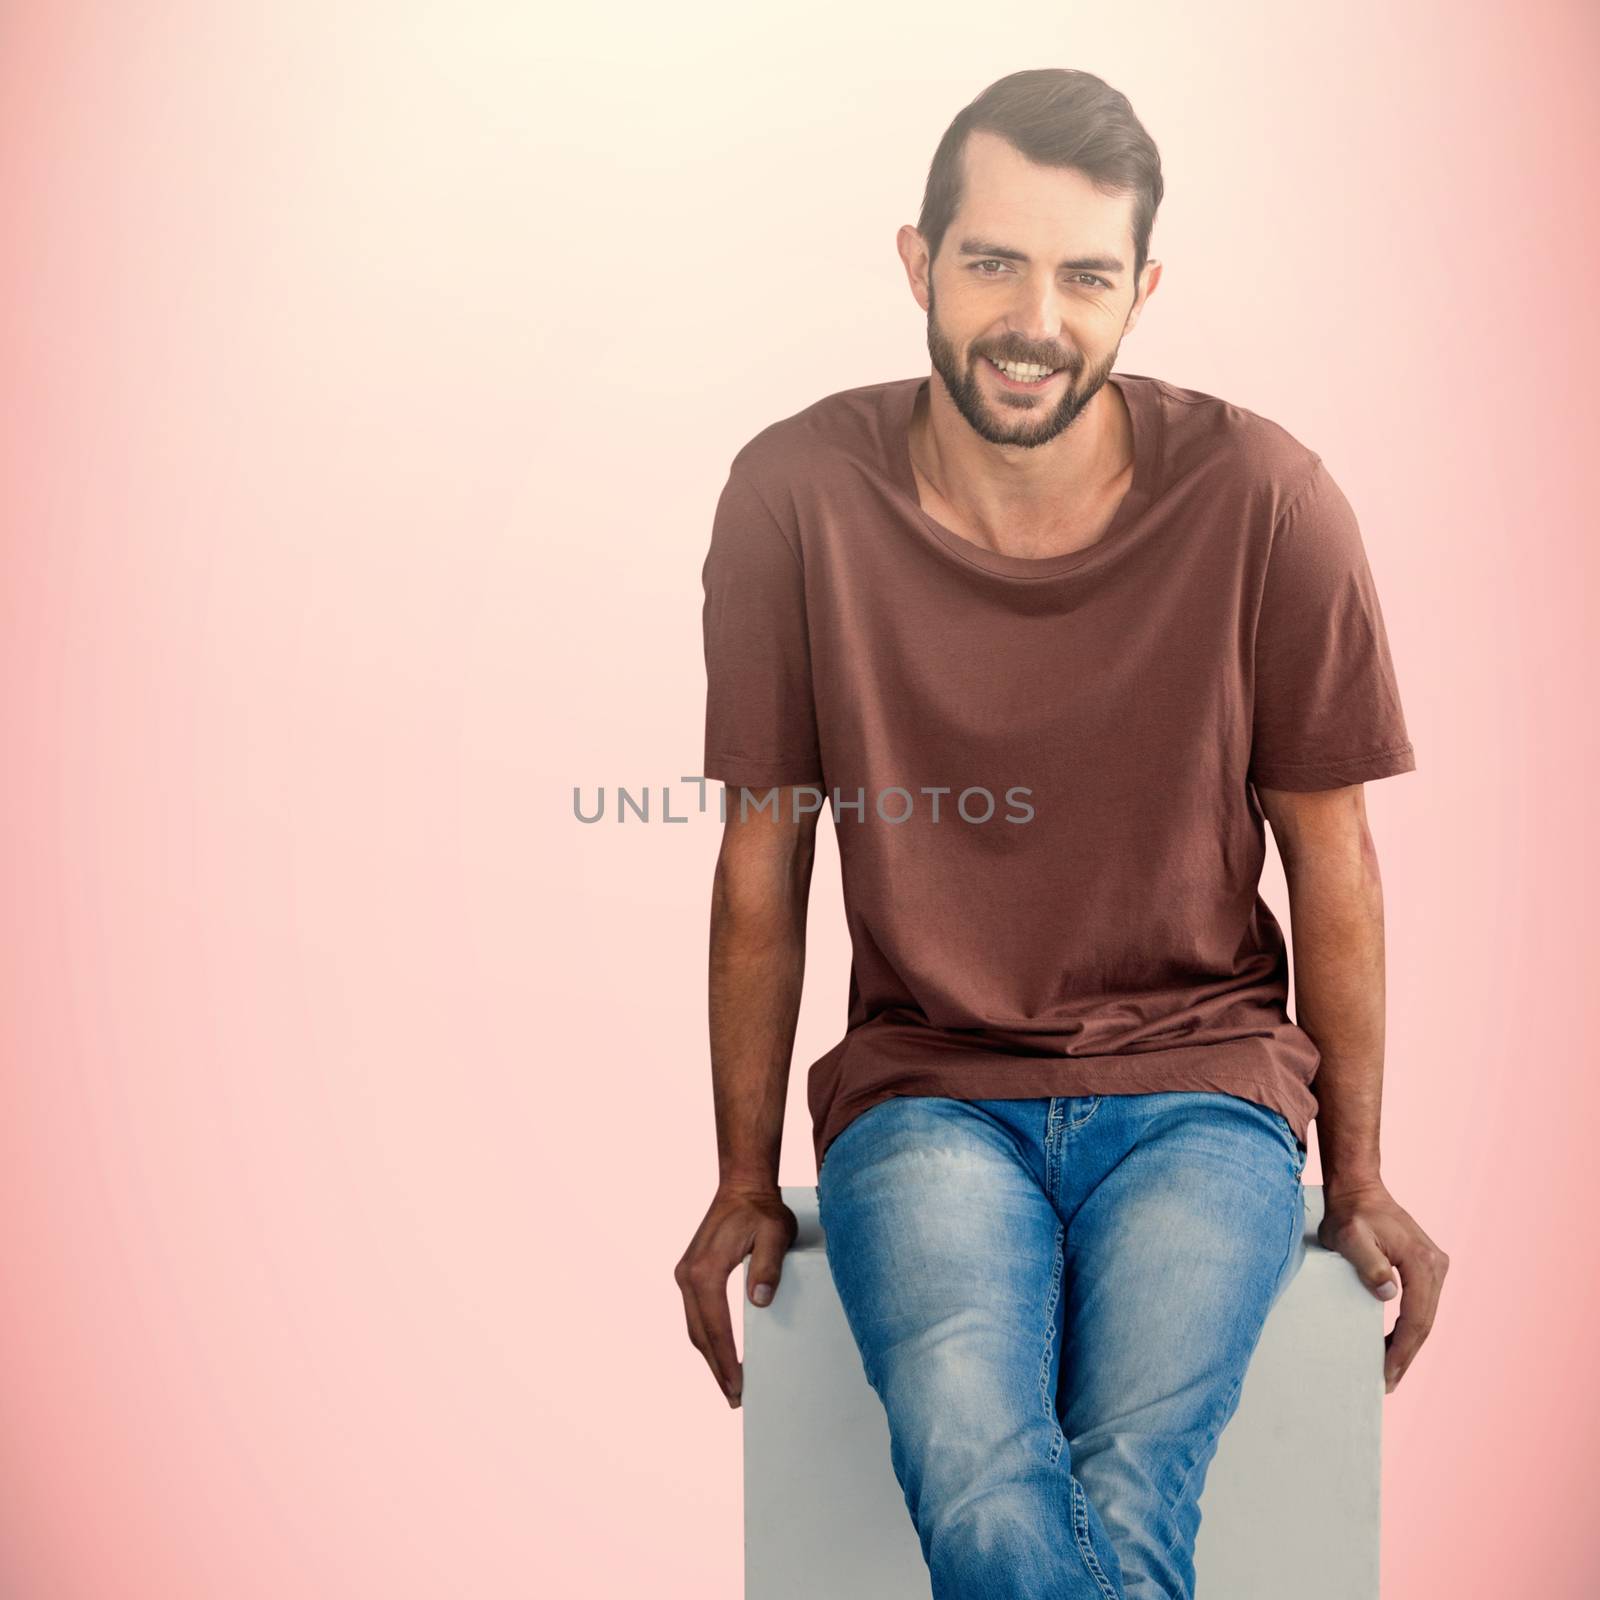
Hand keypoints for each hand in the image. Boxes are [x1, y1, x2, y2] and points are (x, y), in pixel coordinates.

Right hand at [673, 1183, 797, 1408]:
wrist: (742, 1185)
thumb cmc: (761, 1210)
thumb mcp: (775, 1234)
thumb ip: (768, 1266)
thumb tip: (759, 1301)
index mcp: (705, 1270)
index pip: (716, 1326)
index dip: (726, 1360)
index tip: (738, 1386)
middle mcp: (688, 1275)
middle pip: (700, 1333)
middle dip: (716, 1368)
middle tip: (736, 1398)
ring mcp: (686, 1273)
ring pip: (694, 1326)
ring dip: (710, 1355)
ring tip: (729, 1383)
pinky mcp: (690, 1272)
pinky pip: (696, 1313)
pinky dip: (707, 1337)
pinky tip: (720, 1351)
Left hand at [1318, 1177, 1448, 1392]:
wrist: (1358, 1190)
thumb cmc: (1350, 1213)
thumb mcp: (1349, 1236)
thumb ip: (1368, 1264)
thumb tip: (1389, 1294)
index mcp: (1422, 1262)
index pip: (1417, 1317)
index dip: (1402, 1349)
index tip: (1386, 1373)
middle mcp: (1436, 1265)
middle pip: (1424, 1321)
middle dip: (1406, 1354)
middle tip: (1386, 1382)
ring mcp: (1434, 1266)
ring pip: (1425, 1315)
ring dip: (1408, 1343)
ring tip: (1389, 1370)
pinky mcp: (1426, 1267)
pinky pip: (1421, 1305)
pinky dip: (1408, 1326)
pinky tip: (1392, 1343)